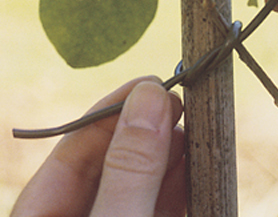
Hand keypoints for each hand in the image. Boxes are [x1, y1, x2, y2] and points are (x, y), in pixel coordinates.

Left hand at [11, 76, 185, 216]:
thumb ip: (128, 169)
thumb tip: (149, 96)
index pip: (74, 148)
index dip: (113, 109)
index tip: (150, 83)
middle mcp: (80, 215)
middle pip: (111, 159)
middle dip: (146, 126)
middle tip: (175, 101)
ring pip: (140, 179)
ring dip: (167, 151)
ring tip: (191, 126)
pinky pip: (161, 203)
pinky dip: (179, 182)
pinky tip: (194, 161)